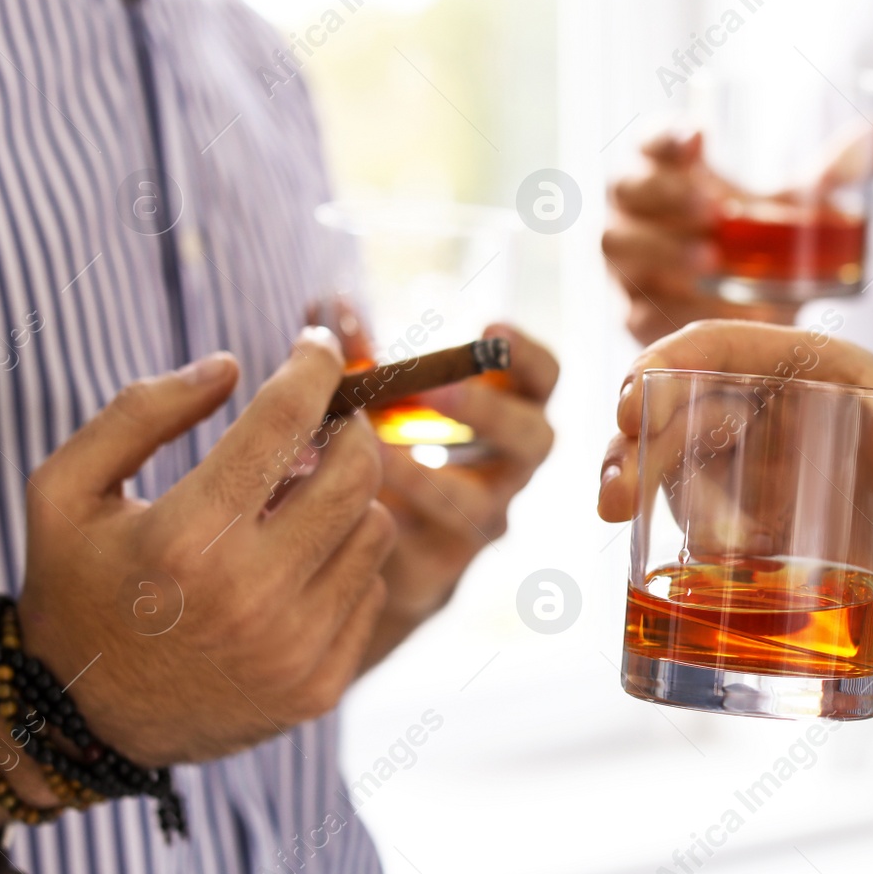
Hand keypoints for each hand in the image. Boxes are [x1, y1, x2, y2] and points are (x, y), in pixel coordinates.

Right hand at [17, 328, 393, 766]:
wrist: (79, 721)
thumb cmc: (77, 589)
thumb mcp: (65, 491)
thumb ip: (140, 413)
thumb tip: (230, 366)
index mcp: (187, 538)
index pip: (284, 422)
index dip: (310, 367)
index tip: (317, 345)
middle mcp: (250, 595)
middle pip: (356, 473)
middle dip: (349, 429)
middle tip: (326, 422)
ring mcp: (293, 647)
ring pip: (375, 529)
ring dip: (348, 500)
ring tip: (297, 502)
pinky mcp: (319, 686)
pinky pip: (370, 590)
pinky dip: (345, 563)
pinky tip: (296, 566)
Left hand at [371, 325, 557, 651]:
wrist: (354, 557)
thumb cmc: (376, 454)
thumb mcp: (373, 400)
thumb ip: (358, 357)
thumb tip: (330, 302)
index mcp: (503, 415)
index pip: (542, 380)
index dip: (527, 356)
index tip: (491, 330)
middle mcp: (504, 470)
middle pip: (534, 440)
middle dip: (491, 413)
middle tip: (438, 390)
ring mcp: (477, 523)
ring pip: (479, 506)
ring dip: (428, 475)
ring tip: (374, 453)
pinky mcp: (437, 571)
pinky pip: (426, 551)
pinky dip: (389, 522)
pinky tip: (350, 500)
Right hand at [593, 319, 872, 669]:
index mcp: (824, 379)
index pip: (734, 345)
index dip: (674, 360)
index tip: (633, 397)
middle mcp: (779, 418)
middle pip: (684, 405)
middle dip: (636, 434)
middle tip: (618, 491)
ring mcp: (757, 479)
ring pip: (672, 462)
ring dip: (633, 479)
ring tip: (618, 515)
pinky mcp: (748, 537)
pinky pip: (686, 524)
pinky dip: (656, 536)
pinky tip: (650, 567)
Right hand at [604, 132, 799, 343]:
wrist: (748, 311)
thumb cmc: (753, 240)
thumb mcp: (790, 206)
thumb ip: (831, 174)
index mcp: (664, 170)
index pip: (650, 141)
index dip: (667, 136)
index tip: (701, 136)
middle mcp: (633, 211)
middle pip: (627, 187)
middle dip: (666, 192)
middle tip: (713, 208)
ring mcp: (626, 262)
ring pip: (620, 246)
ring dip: (662, 249)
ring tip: (710, 260)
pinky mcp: (632, 314)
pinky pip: (637, 310)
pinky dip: (677, 309)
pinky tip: (713, 312)